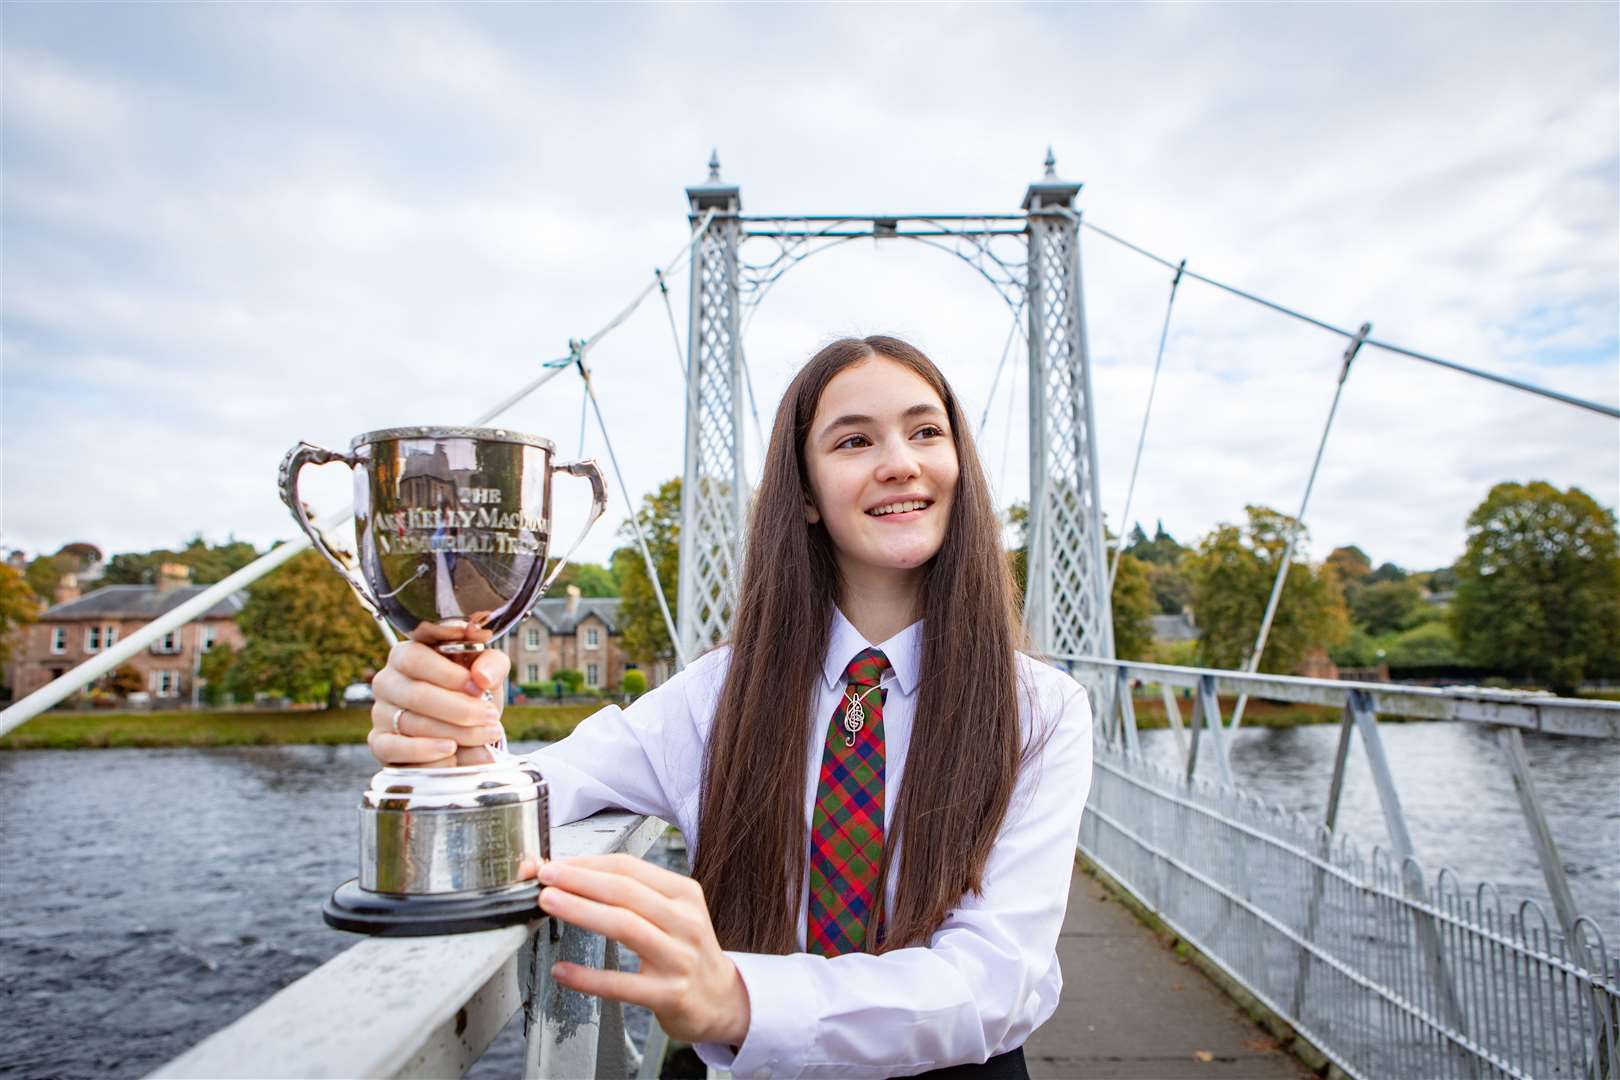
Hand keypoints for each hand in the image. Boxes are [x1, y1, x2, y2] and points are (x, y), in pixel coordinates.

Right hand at [368, 638, 509, 767]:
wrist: (465, 728)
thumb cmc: (472, 692)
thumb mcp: (488, 671)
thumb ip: (492, 664)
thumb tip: (482, 678)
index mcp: (407, 654)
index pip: (416, 658)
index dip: (449, 675)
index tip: (480, 688)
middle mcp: (387, 681)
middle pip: (417, 695)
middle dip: (460, 710)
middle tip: (490, 718)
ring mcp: (380, 713)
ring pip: (413, 724)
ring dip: (456, 733)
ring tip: (486, 735)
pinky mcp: (380, 744)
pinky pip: (395, 750)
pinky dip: (426, 753)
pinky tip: (452, 751)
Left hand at [523, 854, 750, 1046]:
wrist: (721, 999)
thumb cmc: (685, 951)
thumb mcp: (674, 913)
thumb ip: (631, 896)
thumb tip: (573, 877)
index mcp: (684, 894)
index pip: (630, 868)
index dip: (588, 863)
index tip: (554, 863)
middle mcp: (685, 921)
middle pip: (625, 891)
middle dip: (579, 879)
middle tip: (544, 876)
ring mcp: (679, 959)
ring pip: (625, 926)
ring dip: (581, 911)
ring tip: (548, 903)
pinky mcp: (670, 994)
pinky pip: (621, 984)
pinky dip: (588, 977)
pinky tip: (562, 971)